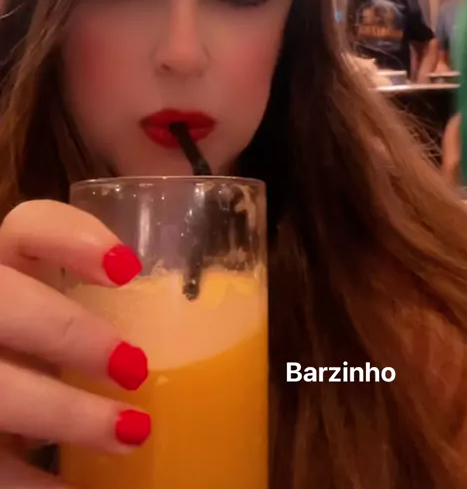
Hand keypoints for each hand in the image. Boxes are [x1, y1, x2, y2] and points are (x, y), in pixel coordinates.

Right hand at [0, 200, 150, 485]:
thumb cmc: (47, 352)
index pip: (25, 226)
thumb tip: (221, 330)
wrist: (5, 403)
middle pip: (4, 301)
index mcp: (8, 269)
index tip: (129, 268)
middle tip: (133, 366)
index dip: (70, 236)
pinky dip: (39, 485)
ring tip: (133, 432)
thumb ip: (107, 312)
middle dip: (69, 332)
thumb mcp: (61, 320)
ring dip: (66, 413)